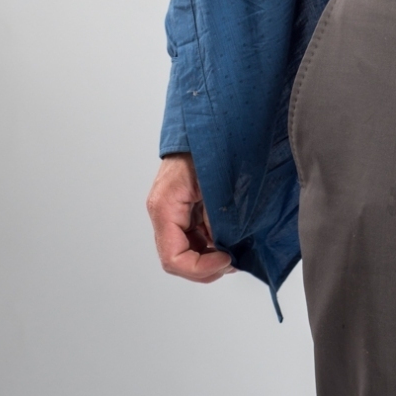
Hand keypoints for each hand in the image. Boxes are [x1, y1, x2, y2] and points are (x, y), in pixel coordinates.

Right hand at [146, 154, 233, 282]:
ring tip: (233, 251)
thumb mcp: (215, 185)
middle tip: (232, 261)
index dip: (201, 268)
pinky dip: (210, 244)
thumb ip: (217, 219)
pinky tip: (227, 238)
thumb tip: (224, 247)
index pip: (174, 259)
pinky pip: (192, 237)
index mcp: (165, 209)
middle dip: (206, 267)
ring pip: (186, 251)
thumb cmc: (204, 147)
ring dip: (209, 257)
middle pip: (178, 260)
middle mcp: (163, 215)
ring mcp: (171, 214)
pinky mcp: (181, 211)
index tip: (226, 259)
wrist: (200, 127)